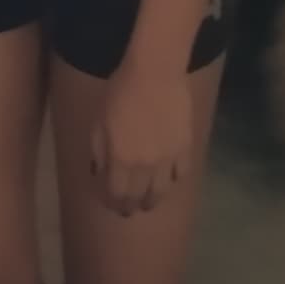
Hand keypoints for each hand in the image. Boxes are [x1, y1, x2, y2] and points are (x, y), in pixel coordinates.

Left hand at [89, 64, 192, 215]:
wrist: (154, 74)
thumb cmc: (119, 92)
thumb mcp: (98, 121)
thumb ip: (98, 151)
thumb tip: (98, 174)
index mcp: (120, 159)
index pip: (116, 194)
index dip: (112, 203)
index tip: (110, 204)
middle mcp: (145, 166)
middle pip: (139, 197)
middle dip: (131, 207)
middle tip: (128, 210)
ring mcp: (168, 159)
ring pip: (162, 192)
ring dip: (152, 200)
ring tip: (148, 201)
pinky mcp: (186, 148)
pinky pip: (180, 174)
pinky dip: (172, 180)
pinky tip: (167, 179)